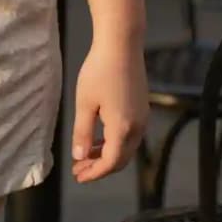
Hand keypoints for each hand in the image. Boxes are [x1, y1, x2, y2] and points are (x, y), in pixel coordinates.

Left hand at [71, 38, 148, 182]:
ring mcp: (143, 117)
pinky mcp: (142, 108)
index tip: (78, 176)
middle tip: (78, 169)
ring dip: (107, 155)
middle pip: (121, 159)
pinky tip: (98, 139)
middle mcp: (138, 126)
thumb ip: (82, 133)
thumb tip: (80, 156)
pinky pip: (130, 135)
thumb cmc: (99, 71)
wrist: (122, 45)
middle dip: (100, 167)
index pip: (110, 163)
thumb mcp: (84, 103)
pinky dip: (114, 143)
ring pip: (126, 148)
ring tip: (85, 156)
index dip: (94, 173)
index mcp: (123, 128)